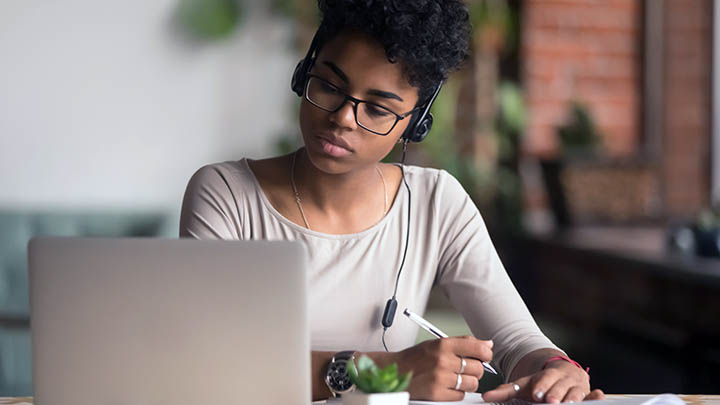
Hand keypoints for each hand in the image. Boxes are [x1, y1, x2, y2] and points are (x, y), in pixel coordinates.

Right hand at [385, 335, 493, 400]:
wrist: (394, 371)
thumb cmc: (415, 358)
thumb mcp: (437, 343)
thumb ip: (463, 342)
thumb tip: (487, 344)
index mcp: (443, 345)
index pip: (477, 348)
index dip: (486, 354)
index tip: (485, 356)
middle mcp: (443, 361)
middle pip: (477, 368)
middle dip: (475, 370)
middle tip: (466, 369)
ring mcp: (440, 378)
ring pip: (472, 383)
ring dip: (467, 383)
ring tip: (456, 378)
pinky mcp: (437, 394)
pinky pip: (461, 395)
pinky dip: (457, 392)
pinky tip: (448, 386)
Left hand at [482, 360, 603, 402]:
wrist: (562, 373)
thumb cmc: (541, 383)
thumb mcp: (524, 385)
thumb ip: (506, 391)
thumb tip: (485, 397)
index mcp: (547, 375)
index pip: (544, 380)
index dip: (542, 386)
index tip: (537, 394)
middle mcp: (563, 379)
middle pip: (560, 387)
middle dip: (556, 394)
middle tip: (551, 401)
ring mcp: (577, 386)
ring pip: (576, 392)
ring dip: (574, 398)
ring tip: (569, 404)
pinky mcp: (588, 393)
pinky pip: (593, 395)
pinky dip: (596, 396)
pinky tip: (599, 396)